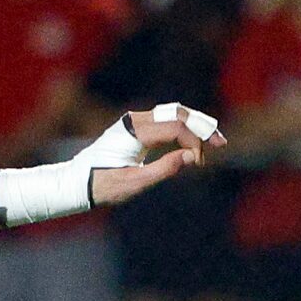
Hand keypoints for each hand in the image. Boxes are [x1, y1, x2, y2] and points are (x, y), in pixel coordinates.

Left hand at [86, 104, 225, 209]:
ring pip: (174, 114)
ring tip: (215, 141)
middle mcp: (135, 120)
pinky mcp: (138, 128)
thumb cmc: (103, 186)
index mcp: (134, 131)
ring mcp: (136, 122)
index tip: (198, 163)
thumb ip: (163, 169)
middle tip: (221, 143)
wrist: (78, 182)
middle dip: (201, 127)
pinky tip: (195, 143)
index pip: (174, 126)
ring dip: (195, 126)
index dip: (193, 142)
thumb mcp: (134, 183)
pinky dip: (183, 130)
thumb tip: (190, 156)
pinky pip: (166, 122)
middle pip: (177, 114)